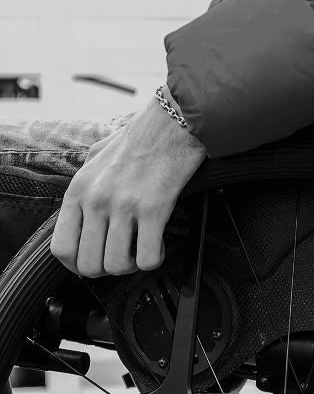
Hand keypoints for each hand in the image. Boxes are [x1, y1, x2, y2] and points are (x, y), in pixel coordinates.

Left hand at [51, 96, 206, 276]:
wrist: (171, 125)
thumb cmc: (139, 140)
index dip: (78, 265)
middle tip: (122, 257)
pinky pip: (147, 258)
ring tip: (141, 250)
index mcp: (79, 190)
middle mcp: (97, 199)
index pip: (62, 247)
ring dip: (132, 266)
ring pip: (117, 266)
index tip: (94, 262)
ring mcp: (124, 205)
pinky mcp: (153, 209)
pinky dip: (154, 259)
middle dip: (107, 269)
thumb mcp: (95, 158)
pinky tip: (159, 244)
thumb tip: (81, 211)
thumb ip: (85, 187)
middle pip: (89, 264)